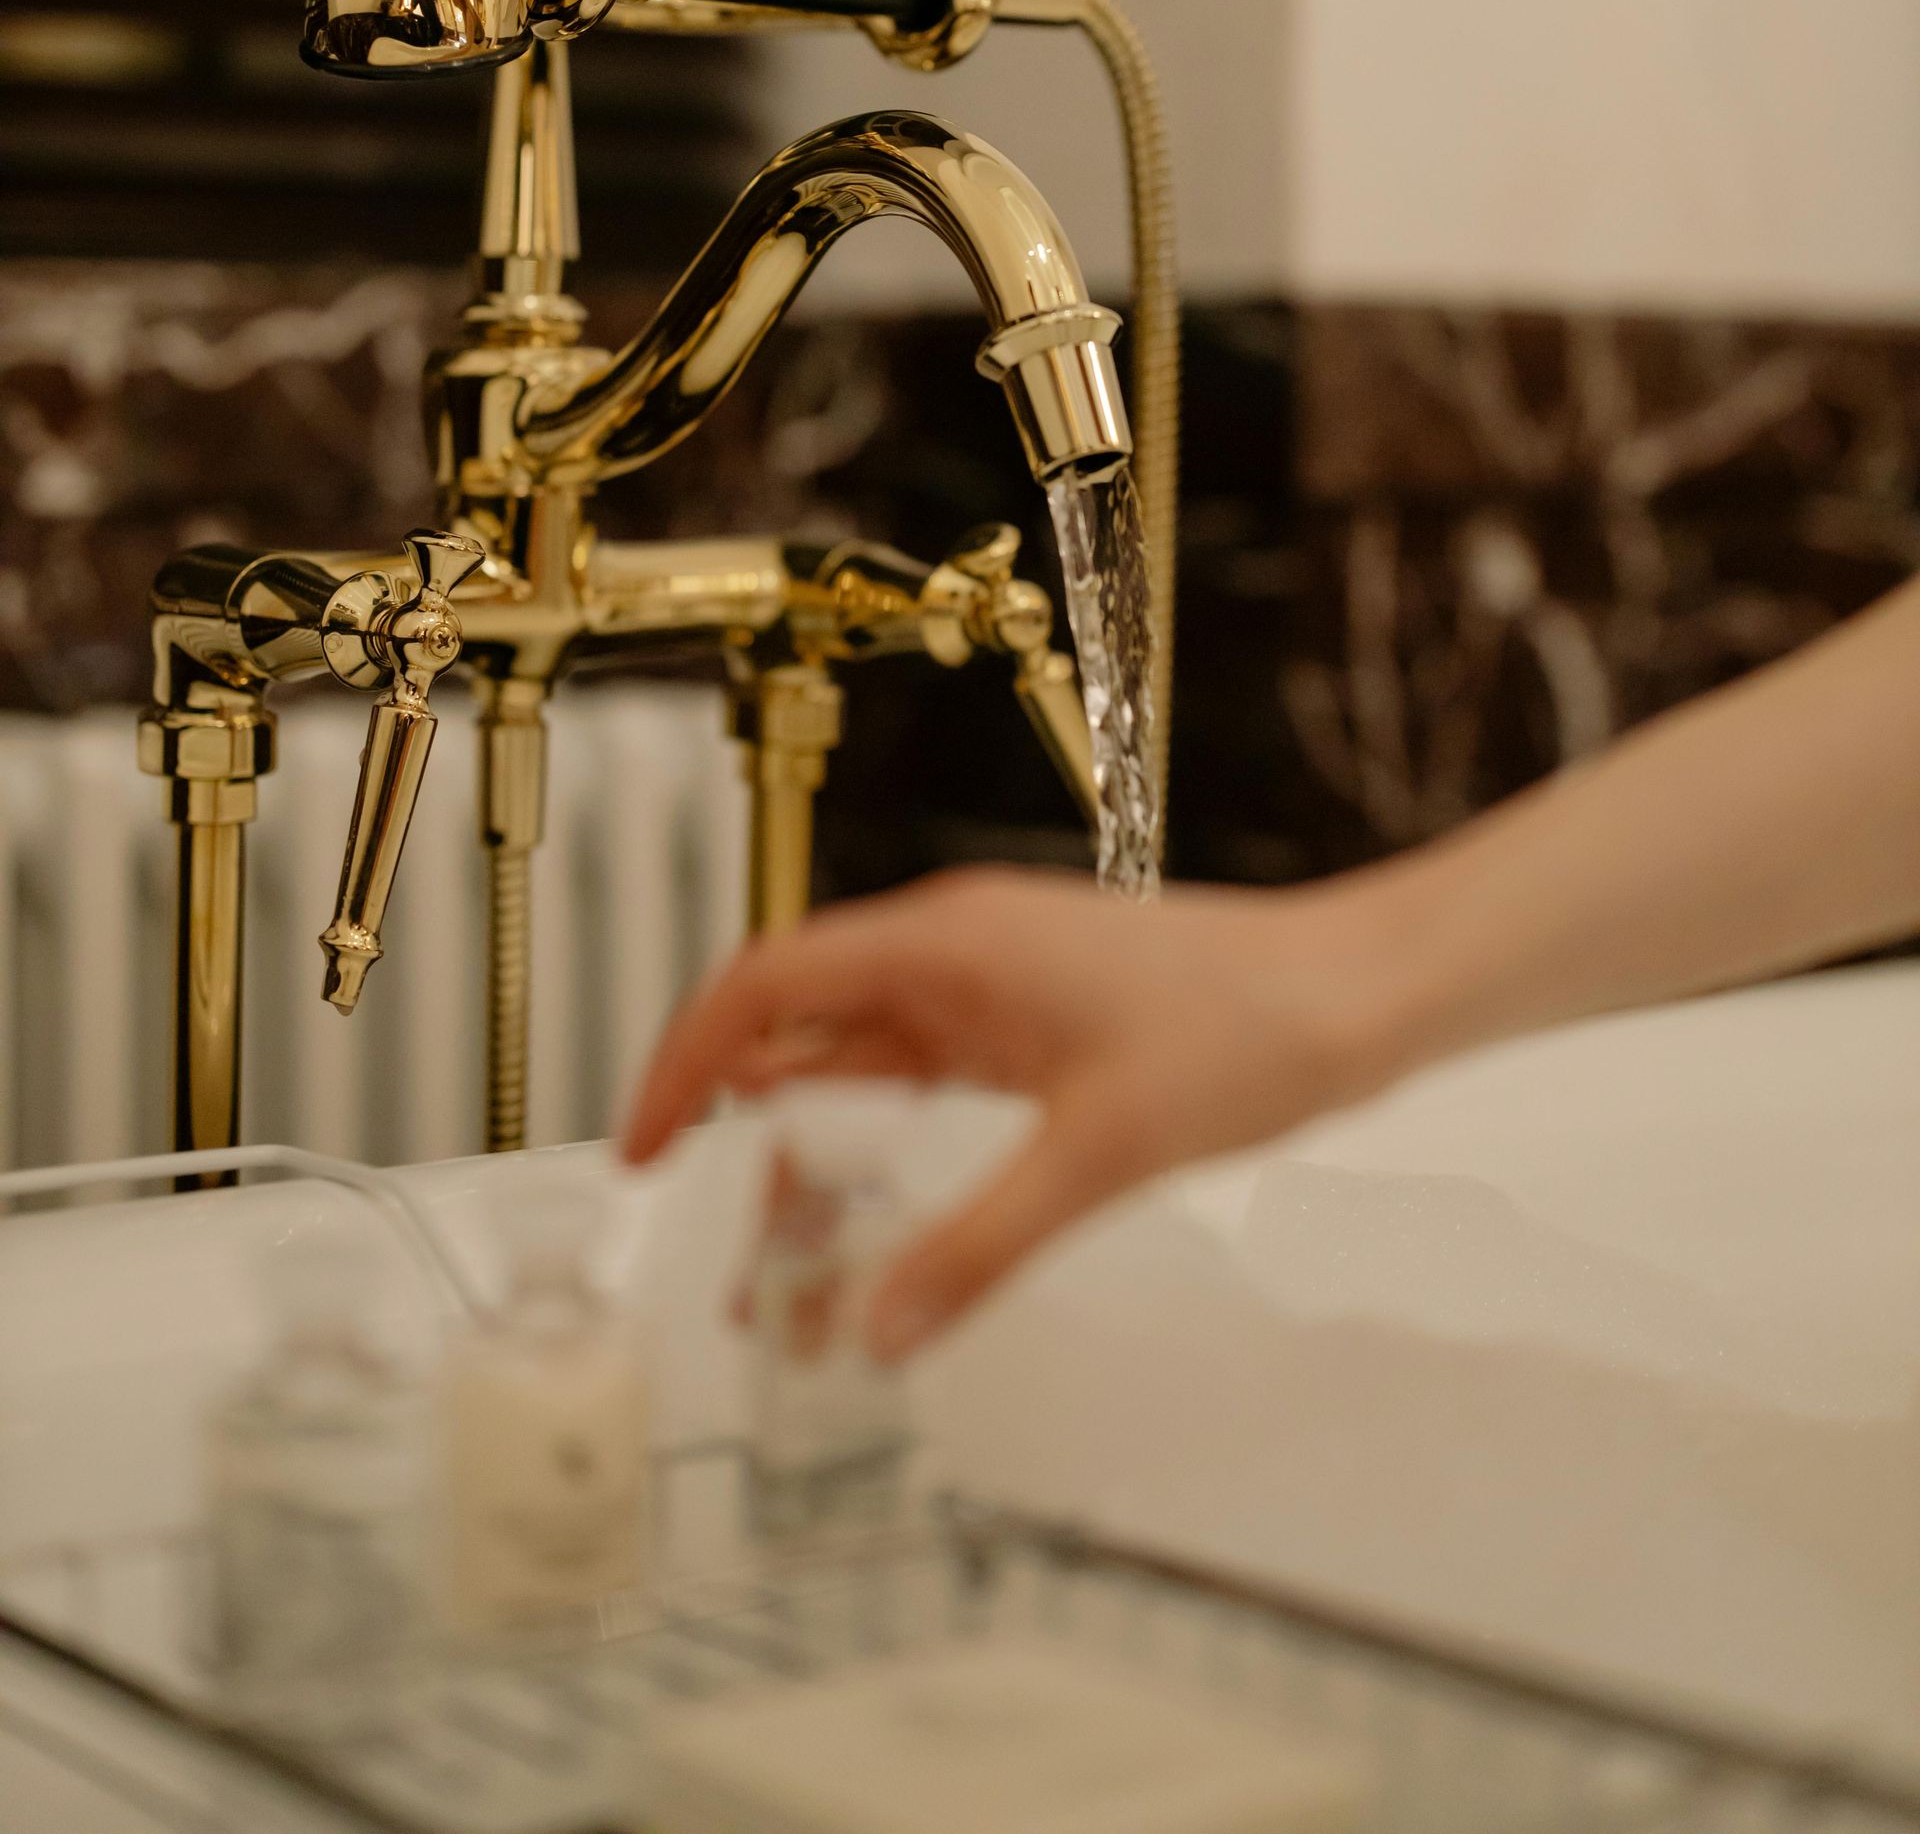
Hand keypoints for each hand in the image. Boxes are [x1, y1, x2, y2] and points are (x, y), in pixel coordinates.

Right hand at [623, 866, 1423, 1358]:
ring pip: (855, 1043)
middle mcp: (954, 945)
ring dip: (801, 1120)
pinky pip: (918, 1060)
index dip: (684, 1061)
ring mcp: (993, 976)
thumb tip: (879, 1333)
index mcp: (947, 943)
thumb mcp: (1099, 1155)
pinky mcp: (1031, 1014)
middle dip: (729, 1108)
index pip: (765, 984)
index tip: (638, 1147)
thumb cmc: (1245, 1031)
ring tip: (765, 1225)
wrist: (1357, 990)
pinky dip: (873, 1117)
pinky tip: (859, 1178)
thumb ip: (977, 1247)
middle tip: (695, 1218)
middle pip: (795, 1012)